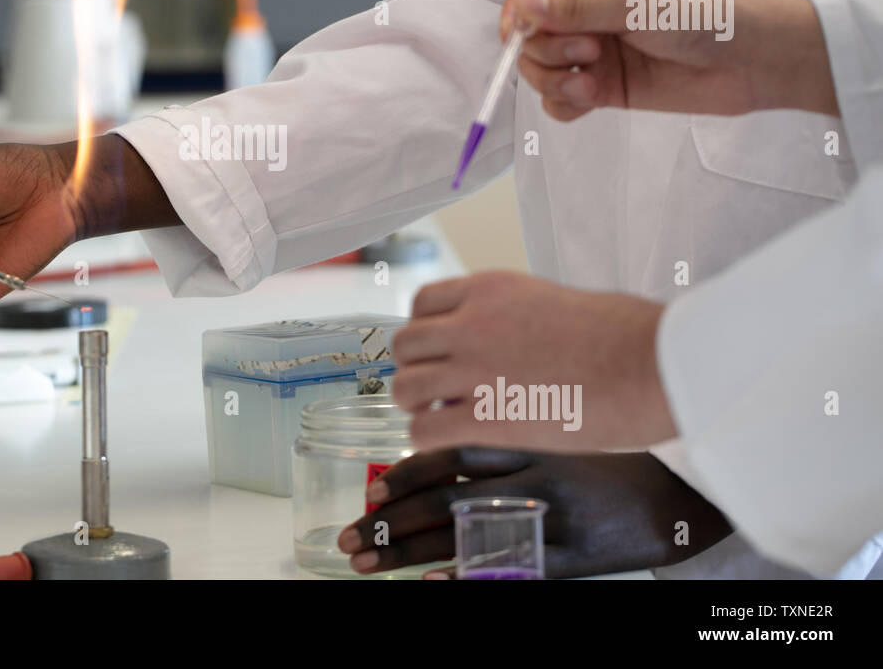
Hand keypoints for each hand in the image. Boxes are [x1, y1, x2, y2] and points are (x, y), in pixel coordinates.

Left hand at [338, 448, 731, 577]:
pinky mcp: (572, 557)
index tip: (368, 492)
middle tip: (348, 539)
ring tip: (365, 563)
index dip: (402, 474)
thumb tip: (430, 464)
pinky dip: (466, 576)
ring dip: (407, 550)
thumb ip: (498, 447)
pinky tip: (431, 585)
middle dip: (388, 520)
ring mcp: (550, 518)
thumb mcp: (548, 439)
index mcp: (522, 442)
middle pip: (442, 498)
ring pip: (462, 533)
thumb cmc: (603, 464)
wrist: (676, 495)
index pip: (447, 454)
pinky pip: (510, 569)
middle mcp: (530, 476)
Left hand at [392, 271, 674, 450]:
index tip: (440, 350)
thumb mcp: (555, 300)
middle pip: (405, 344)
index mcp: (490, 289)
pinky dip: (426, 438)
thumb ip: (514, 315)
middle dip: (416, 368)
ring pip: (405, 386)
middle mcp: (472, 324)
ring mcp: (475, 369)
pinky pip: (424, 429)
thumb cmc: (626, 334)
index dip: (426, 330)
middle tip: (438, 388)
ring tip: (441, 415)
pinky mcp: (487, 417)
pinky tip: (449, 440)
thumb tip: (504, 338)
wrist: (653, 365)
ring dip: (417, 405)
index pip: (422, 302)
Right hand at [502, 0, 838, 120]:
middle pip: (530, 33)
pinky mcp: (602, 88)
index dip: (518, 9)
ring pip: (539, 69)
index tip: (517, 35)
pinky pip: (559, 100)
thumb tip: (523, 4)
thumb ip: (576, 10)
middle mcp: (585, 12)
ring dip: (553, 80)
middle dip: (546, 50)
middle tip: (589, 55)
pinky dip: (563, 105)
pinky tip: (588, 102)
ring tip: (590, 85)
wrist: (754, 62)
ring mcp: (592, 53)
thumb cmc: (705, 15)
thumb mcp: (638, 5)